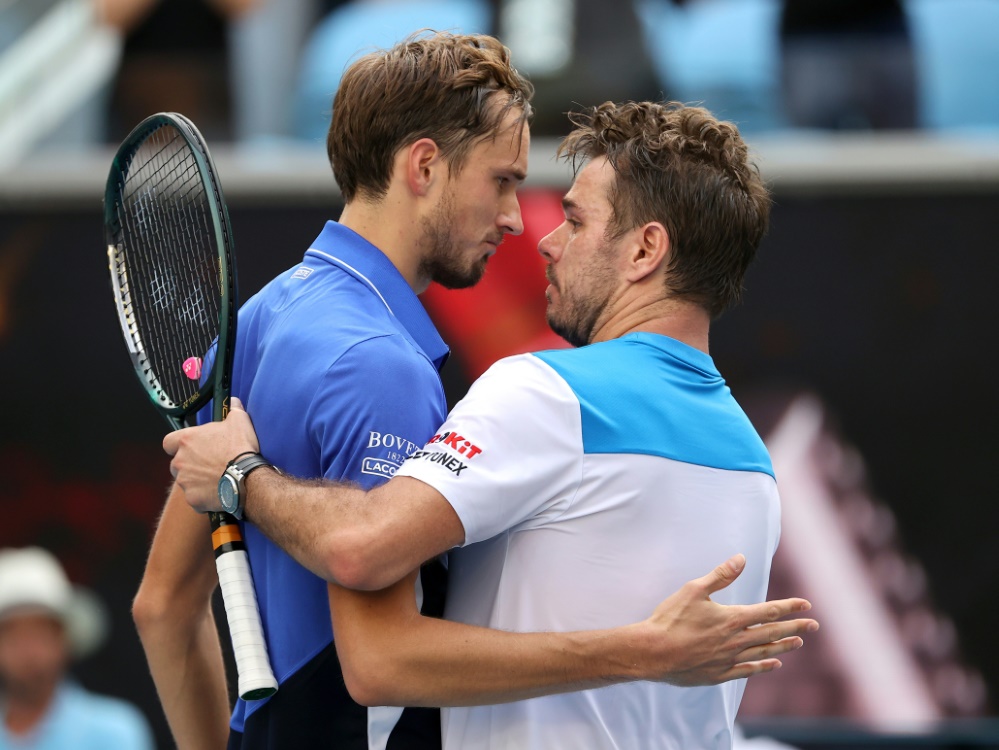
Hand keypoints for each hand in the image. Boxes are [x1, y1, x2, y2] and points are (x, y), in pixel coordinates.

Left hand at [163, 398, 259, 511]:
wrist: (246, 478)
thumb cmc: (240, 448)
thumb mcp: (240, 422)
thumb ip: (233, 410)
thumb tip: (233, 401)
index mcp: (186, 441)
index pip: (168, 442)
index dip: (177, 445)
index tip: (190, 447)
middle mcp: (180, 461)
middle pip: (177, 464)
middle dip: (189, 465)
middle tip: (208, 464)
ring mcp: (184, 481)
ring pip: (186, 481)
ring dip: (197, 481)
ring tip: (216, 479)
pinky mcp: (192, 499)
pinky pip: (195, 498)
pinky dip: (204, 496)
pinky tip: (219, 491)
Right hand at [637, 554, 817, 685]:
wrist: (653, 652)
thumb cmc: (670, 618)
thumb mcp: (693, 590)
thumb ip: (720, 575)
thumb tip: (741, 559)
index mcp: (732, 618)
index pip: (768, 611)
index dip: (789, 607)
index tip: (806, 605)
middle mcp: (736, 640)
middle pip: (772, 632)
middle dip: (795, 626)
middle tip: (814, 625)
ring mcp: (729, 659)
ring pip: (764, 652)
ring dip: (783, 646)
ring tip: (798, 642)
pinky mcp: (719, 674)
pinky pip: (749, 671)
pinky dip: (764, 666)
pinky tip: (774, 664)